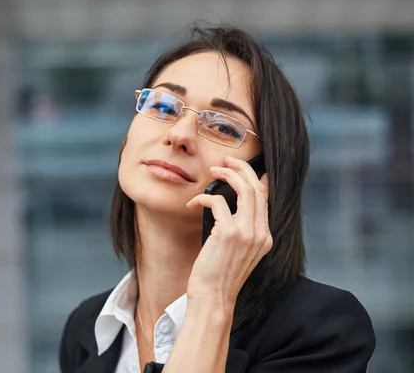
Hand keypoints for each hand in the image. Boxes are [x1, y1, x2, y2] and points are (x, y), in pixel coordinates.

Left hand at [186, 156, 272, 309]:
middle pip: (257, 188)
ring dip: (227, 174)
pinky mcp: (228, 233)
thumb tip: (237, 205)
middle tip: (226, 161)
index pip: (266, 198)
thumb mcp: (238, 252)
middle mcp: (260, 233)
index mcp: (265, 238)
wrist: (213, 298)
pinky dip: (204, 198)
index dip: (258, 178)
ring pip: (243, 189)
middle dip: (241, 168)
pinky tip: (194, 204)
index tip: (249, 167)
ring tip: (214, 170)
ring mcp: (246, 233)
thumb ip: (242, 229)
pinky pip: (218, 201)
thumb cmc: (219, 275)